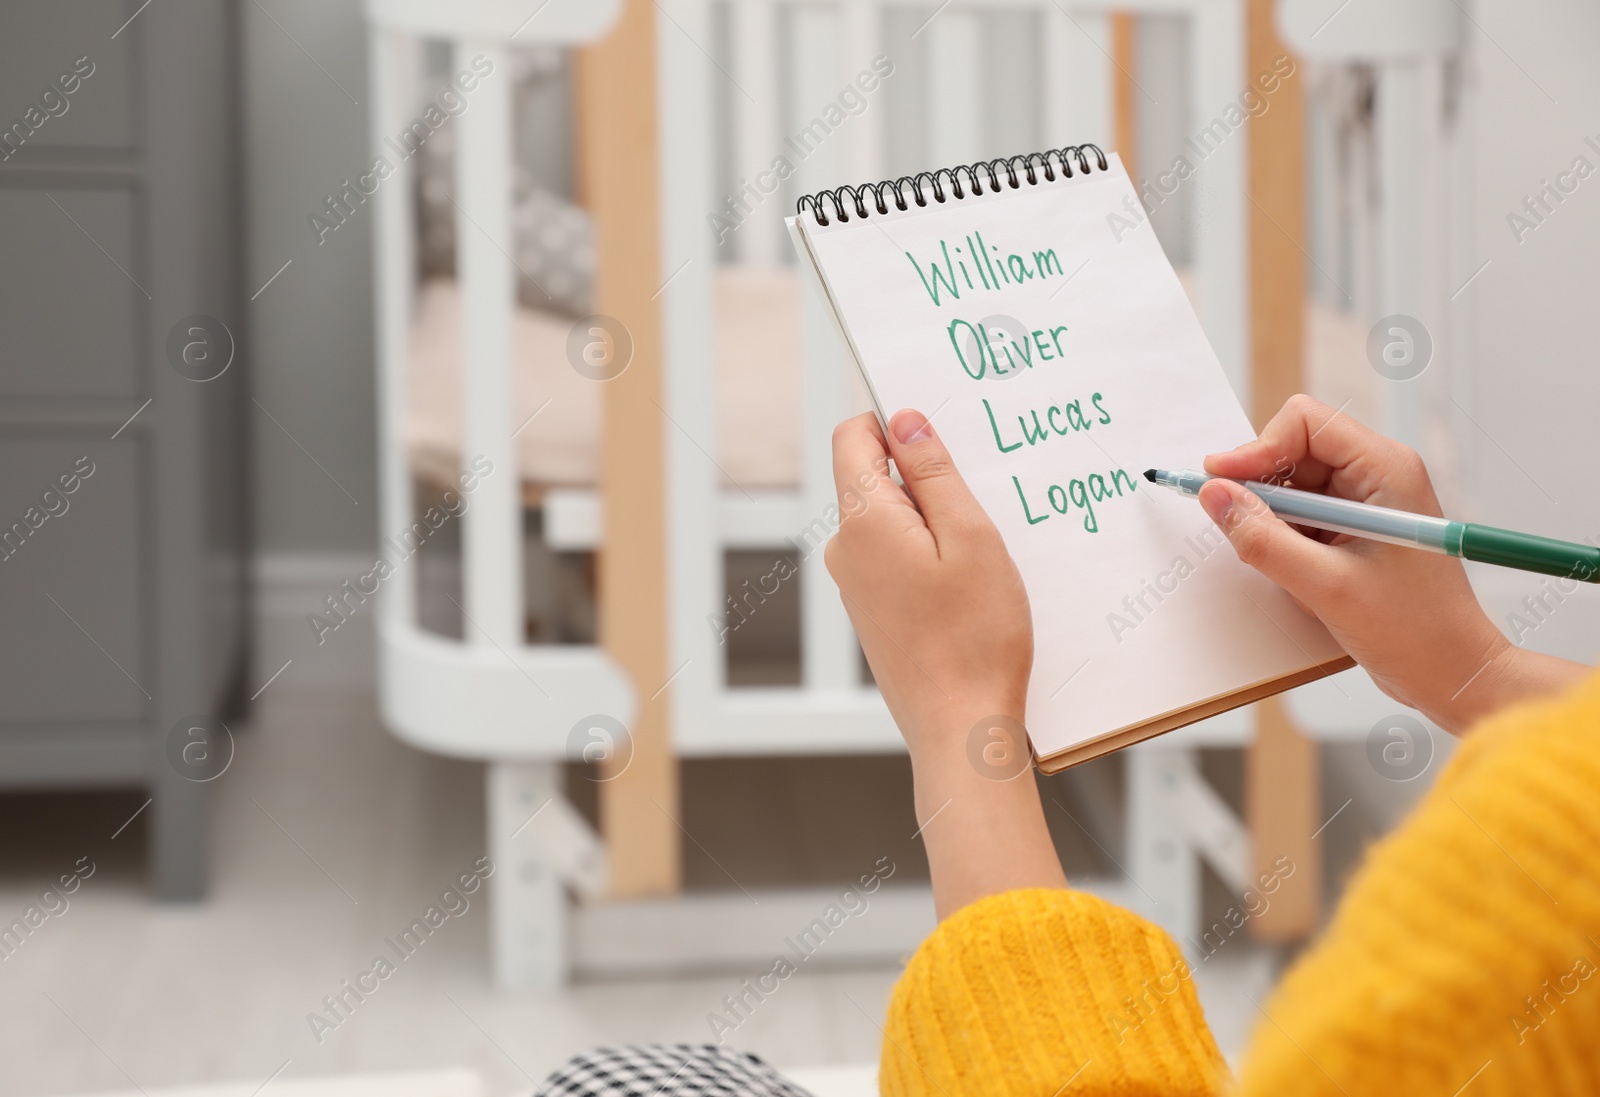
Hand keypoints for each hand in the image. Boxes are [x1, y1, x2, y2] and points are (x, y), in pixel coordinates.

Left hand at [827, 410, 1063, 916]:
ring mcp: (855, 583)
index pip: (854, 436)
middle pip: (875, 477)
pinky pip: (897, 557)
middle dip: (926, 474)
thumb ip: (933, 472)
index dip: (895, 421)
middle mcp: (846, 548)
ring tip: (985, 548)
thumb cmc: (976, 637)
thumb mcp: (970, 536)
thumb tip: (904, 420)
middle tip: (985, 494)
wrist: (959, 727)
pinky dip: (931, 554)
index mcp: (863, 520)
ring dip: (935, 518)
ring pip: (891, 520)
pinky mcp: (872, 611)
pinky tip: (972, 582)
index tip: (944, 429)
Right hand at [1201, 395, 1587, 732]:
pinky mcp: (1356, 529)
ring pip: (1293, 485)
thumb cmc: (1414, 630)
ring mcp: (1367, 502)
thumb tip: (1215, 496)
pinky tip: (1298, 574)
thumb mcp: (1325, 586)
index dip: (1257, 448)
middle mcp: (1378, 474)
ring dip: (1273, 519)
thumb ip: (1262, 539)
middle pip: (1294, 449)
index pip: (1306, 423)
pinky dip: (1285, 539)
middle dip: (1260, 487)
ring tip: (1286, 564)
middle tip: (1240, 528)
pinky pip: (1302, 516)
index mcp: (1386, 469)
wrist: (1452, 673)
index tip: (1220, 483)